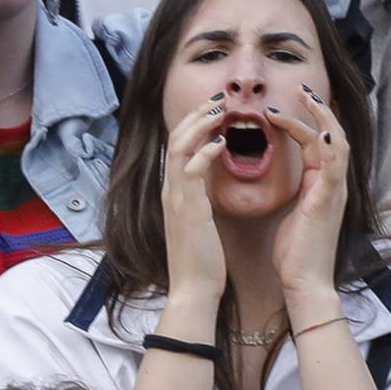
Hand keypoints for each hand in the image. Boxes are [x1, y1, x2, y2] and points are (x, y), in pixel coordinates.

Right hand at [161, 97, 229, 308]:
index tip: (214, 109)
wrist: (193, 291)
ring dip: (200, 125)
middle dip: (196, 115)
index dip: (194, 124)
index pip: (178, 146)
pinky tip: (220, 143)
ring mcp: (176, 199)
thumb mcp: (198, 222)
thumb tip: (209, 180)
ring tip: (220, 110)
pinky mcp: (187, 209)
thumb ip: (199, 198)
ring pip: (179, 148)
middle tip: (219, 99)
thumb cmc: (201, 261)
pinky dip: (204, 153)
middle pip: (175, 138)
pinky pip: (191, 171)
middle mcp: (170, 190)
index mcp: (174, 192)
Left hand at [266, 86, 349, 306]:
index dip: (303, 122)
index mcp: (323, 185)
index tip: (283, 106)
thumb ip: (294, 191)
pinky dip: (329, 147)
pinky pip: (334, 167)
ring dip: (322, 119)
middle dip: (320, 110)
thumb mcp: (292, 213)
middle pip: (334, 135)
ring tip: (307, 98)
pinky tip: (319, 130)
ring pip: (337, 144)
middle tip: (303, 88)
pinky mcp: (327, 202)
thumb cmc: (295, 253)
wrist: (304, 282)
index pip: (318, 143)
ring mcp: (334, 192)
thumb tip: (283, 175)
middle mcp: (333, 185)